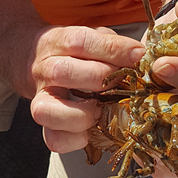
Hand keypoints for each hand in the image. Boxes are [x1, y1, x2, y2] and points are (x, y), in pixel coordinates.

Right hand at [29, 25, 144, 153]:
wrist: (36, 64)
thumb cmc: (74, 53)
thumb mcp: (92, 38)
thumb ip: (112, 44)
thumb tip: (140, 56)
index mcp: (57, 43)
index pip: (80, 42)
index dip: (112, 49)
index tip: (138, 56)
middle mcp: (44, 71)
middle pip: (62, 72)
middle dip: (99, 79)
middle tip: (121, 84)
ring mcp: (40, 99)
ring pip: (47, 110)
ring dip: (82, 114)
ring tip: (101, 111)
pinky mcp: (46, 126)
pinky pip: (53, 139)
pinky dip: (76, 138)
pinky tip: (92, 129)